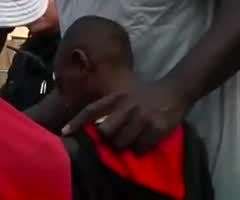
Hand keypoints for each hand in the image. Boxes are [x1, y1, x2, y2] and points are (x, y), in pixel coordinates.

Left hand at [61, 82, 186, 154]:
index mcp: (116, 97)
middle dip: (108, 140)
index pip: (91, 110)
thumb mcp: (123, 94)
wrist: (174, 91)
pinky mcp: (156, 128)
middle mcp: (127, 106)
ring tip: (132, 139)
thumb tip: (92, 127)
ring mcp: (141, 117)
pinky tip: (144, 141)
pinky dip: (140, 149)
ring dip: (125, 146)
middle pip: (104, 132)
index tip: (64, 133)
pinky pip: (140, 149)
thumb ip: (108, 107)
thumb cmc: (144, 94)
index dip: (76, 122)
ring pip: (121, 144)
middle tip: (115, 139)